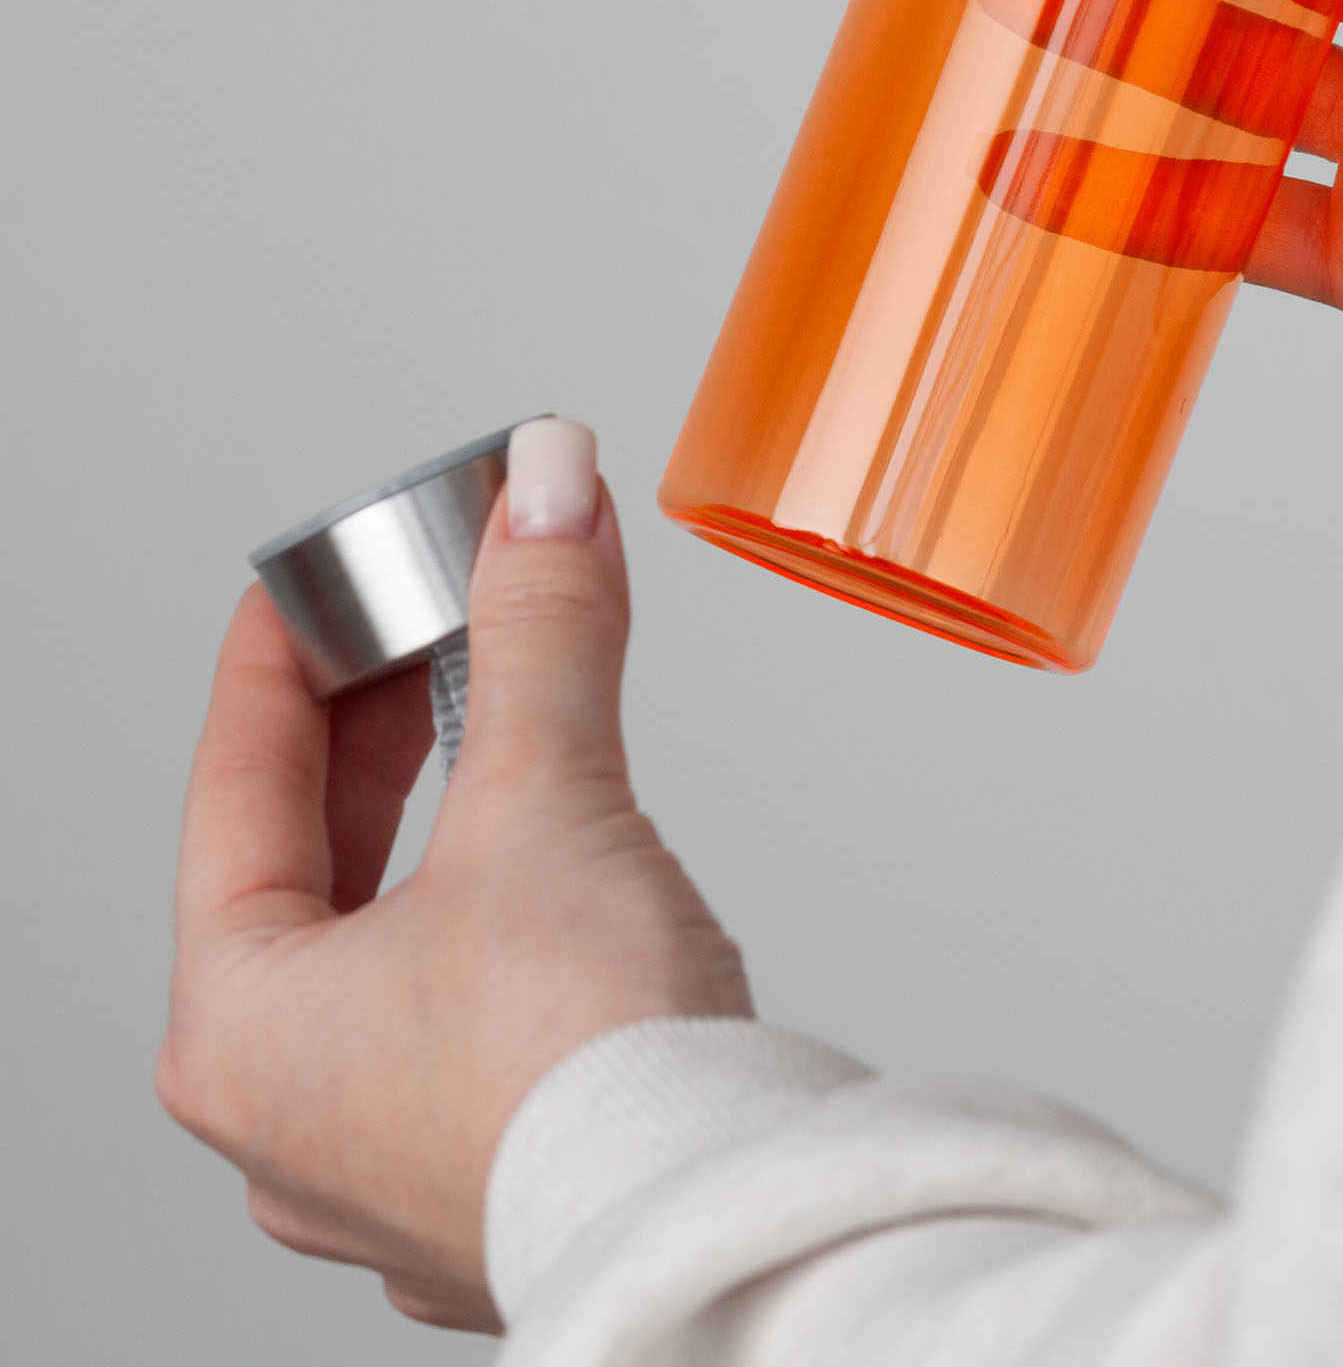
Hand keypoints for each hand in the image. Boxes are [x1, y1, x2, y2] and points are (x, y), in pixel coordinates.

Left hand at [156, 419, 750, 1330]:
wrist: (726, 1236)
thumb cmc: (591, 1080)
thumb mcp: (546, 804)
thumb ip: (539, 632)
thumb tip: (546, 486)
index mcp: (242, 1027)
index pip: (234, 780)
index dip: (282, 649)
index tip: (318, 571)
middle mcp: (292, 1109)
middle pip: (307, 856)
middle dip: (376, 720)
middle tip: (429, 615)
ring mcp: (390, 1151)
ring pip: (388, 930)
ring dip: (442, 810)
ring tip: (500, 708)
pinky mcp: (492, 1162)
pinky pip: (460, 995)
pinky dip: (497, 897)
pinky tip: (555, 855)